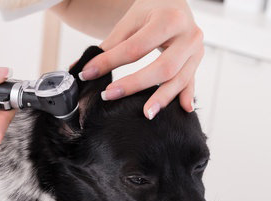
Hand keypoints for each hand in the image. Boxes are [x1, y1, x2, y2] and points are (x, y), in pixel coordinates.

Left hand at [79, 0, 203, 119]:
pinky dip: (187, 95)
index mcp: (168, 19)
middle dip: (135, 84)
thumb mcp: (129, 22)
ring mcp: (196, 49)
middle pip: (163, 67)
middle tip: (109, 95)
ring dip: (163, 98)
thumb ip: (108, 46)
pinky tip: (184, 109)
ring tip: (146, 114)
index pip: (135, 47)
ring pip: (180, 78)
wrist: (172, 3)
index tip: (88, 74)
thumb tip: (80, 69)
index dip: (110, 62)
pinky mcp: (197, 60)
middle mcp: (188, 34)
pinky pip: (191, 81)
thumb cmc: (150, 12)